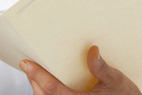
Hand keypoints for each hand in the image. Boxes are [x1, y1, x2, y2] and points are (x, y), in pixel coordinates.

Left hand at [20, 46, 141, 94]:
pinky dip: (46, 93)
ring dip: (38, 88)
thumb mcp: (115, 80)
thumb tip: (92, 51)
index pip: (54, 89)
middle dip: (34, 80)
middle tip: (27, 64)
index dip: (38, 75)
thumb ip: (101, 67)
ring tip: (34, 72)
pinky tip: (45, 84)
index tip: (26, 64)